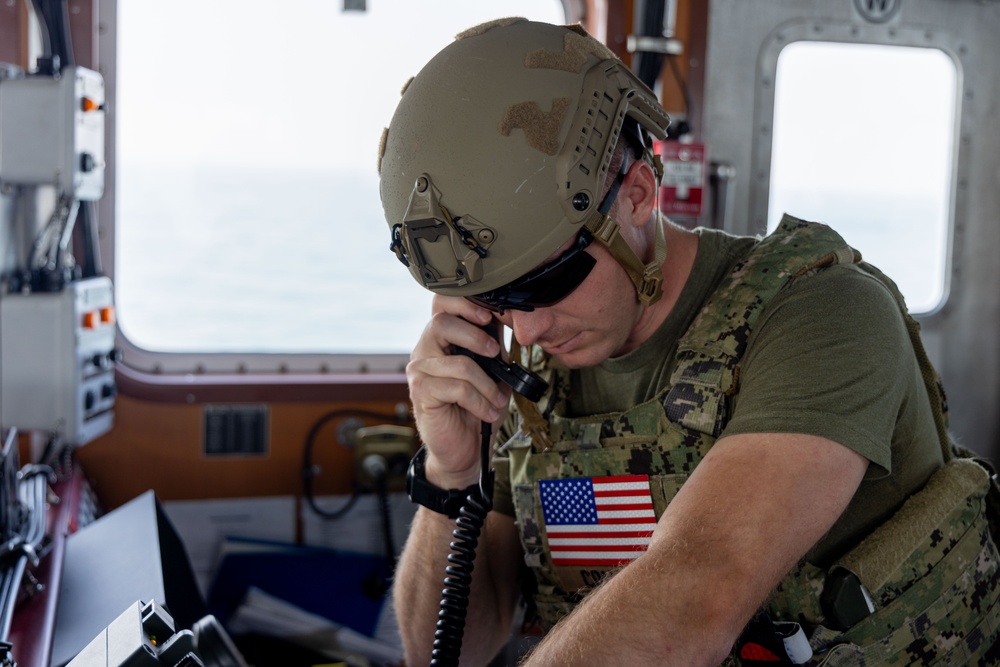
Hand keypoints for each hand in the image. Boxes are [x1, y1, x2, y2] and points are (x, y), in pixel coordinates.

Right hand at [406, 295, 511, 488]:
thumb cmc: (477, 408)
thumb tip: (506, 319)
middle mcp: (425, 350)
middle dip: (475, 336)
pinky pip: (457, 388)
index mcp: (441, 339)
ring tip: (497, 399)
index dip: (463, 303)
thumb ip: (493, 346)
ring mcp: (419, 371)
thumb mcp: (492, 371)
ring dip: (487, 385)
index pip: (441, 303)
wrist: (464, 447)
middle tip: (495, 354)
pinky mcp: (421, 393)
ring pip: (459, 363)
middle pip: (441, 323)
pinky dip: (480, 401)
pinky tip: (488, 411)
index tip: (489, 316)